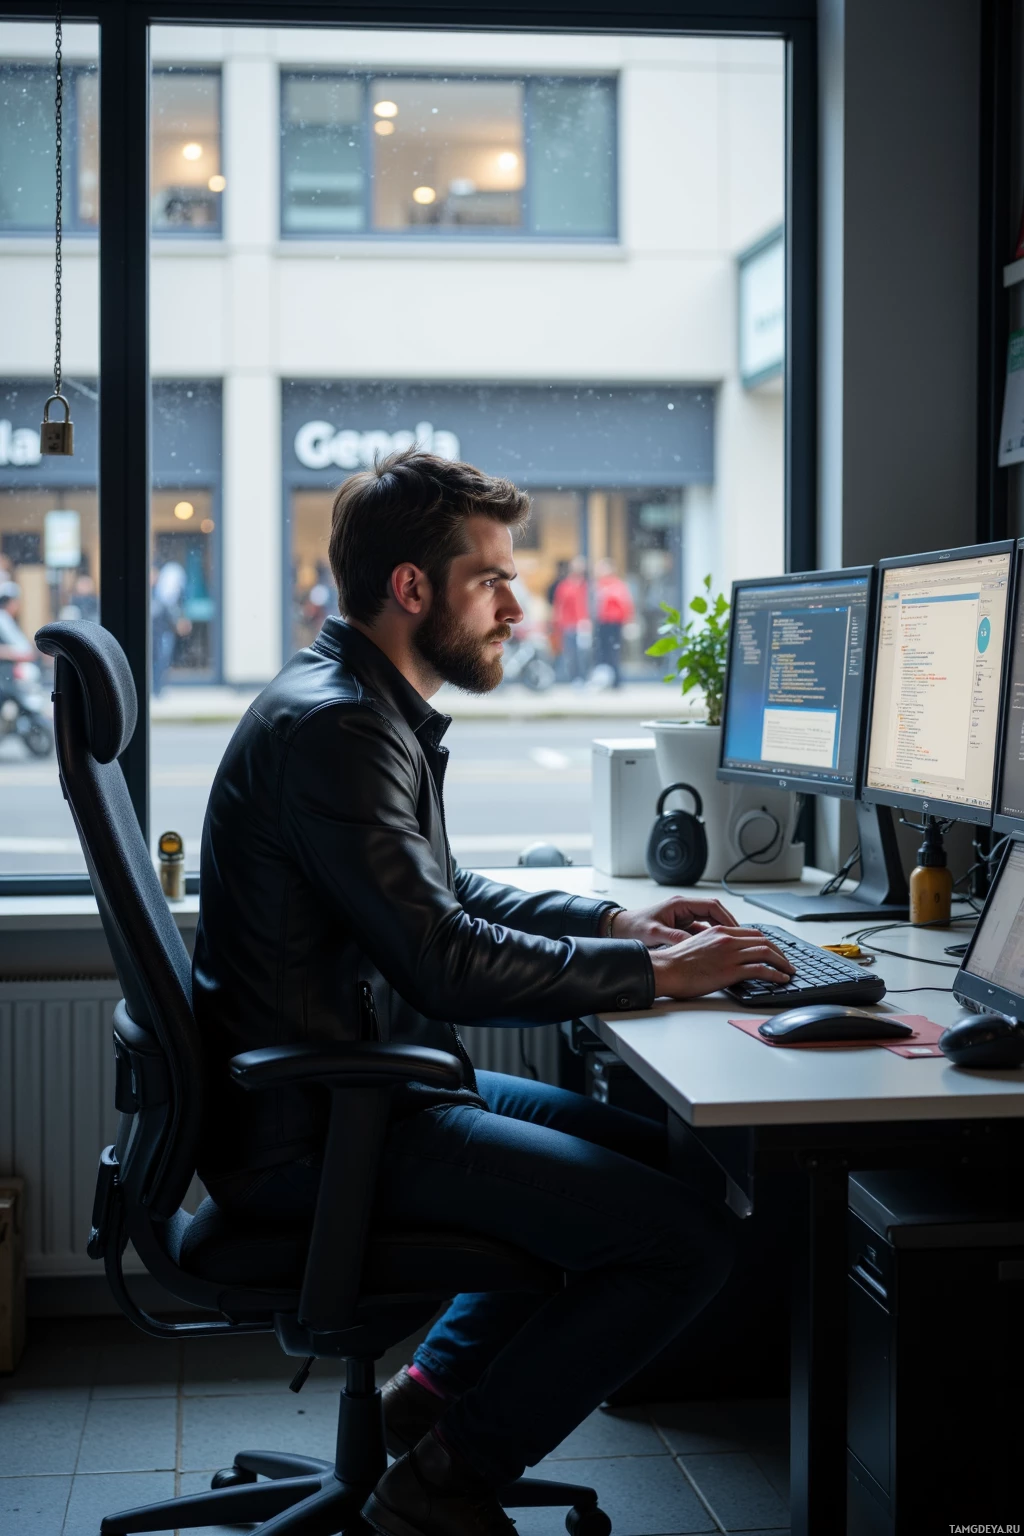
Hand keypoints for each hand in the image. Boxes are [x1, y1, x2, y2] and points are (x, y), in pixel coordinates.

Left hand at [609, 895, 737, 947]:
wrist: (621, 928)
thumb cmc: (634, 927)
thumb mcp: (654, 933)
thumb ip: (673, 937)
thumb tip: (692, 944)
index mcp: (680, 904)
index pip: (711, 906)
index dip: (726, 917)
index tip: (736, 930)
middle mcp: (684, 908)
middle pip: (715, 912)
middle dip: (728, 925)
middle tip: (740, 939)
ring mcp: (683, 916)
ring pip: (710, 922)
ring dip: (721, 932)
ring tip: (732, 946)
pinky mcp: (681, 926)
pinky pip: (701, 930)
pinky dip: (710, 939)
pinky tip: (717, 950)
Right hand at [649, 925, 793, 1000]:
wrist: (665, 970)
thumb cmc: (675, 963)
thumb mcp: (697, 945)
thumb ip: (714, 946)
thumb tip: (724, 956)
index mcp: (719, 931)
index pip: (751, 933)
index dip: (767, 942)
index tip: (773, 951)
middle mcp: (727, 939)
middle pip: (763, 940)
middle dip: (779, 952)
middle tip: (786, 962)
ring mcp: (730, 954)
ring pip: (767, 952)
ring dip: (782, 963)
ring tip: (789, 971)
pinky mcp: (731, 970)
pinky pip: (761, 969)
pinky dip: (776, 974)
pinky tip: (781, 979)